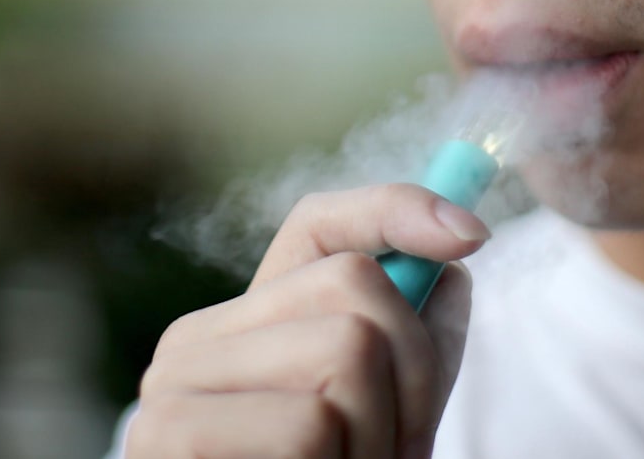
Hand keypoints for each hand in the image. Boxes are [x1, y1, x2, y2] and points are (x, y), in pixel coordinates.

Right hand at [125, 184, 490, 457]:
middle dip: (415, 380)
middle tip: (395, 451)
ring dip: (381, 439)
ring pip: (347, 349)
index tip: (472, 235)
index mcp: (246, 326)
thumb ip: (416, 334)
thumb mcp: (386, 414)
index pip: (320, 225)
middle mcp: (198, 337)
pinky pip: (310, 423)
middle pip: (357, 288)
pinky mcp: (171, 435)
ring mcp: (175, 383)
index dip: (397, 210)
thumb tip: (456, 249)